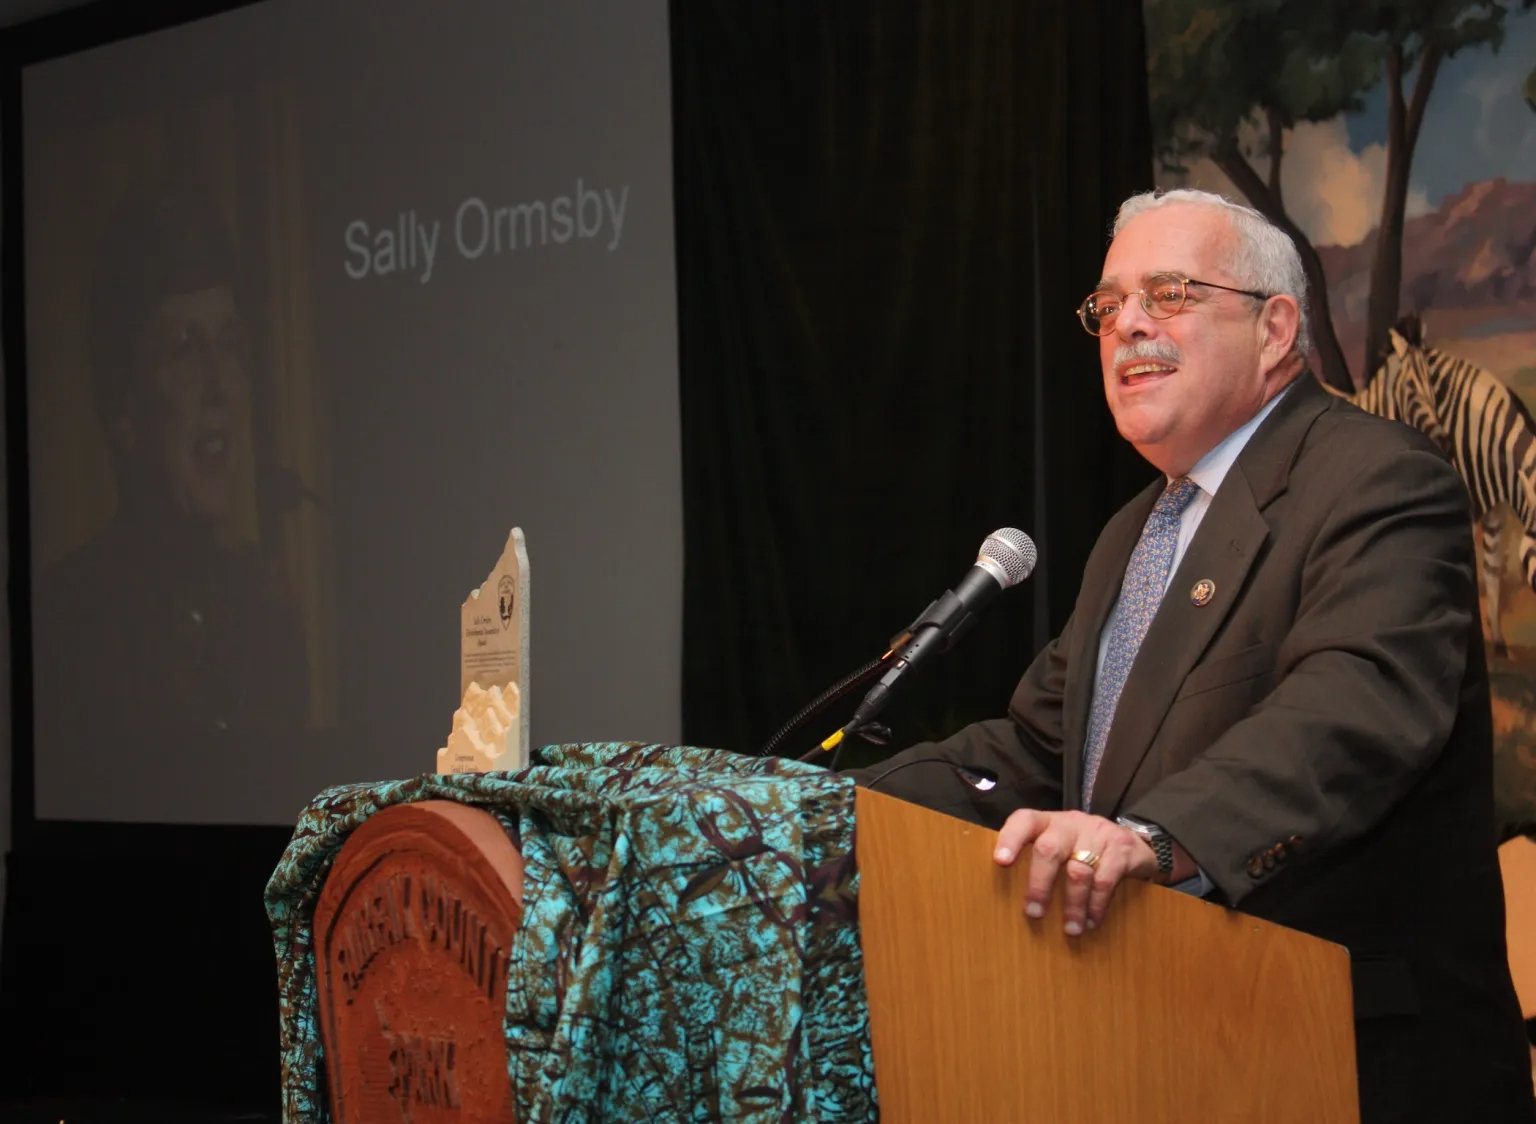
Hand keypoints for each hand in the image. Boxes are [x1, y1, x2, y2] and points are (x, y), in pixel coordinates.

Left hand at [992, 810, 1157, 936]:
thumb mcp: (1059, 846)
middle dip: (1039, 884)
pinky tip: (1092, 921)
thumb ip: (1036, 860)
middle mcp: (1070, 822)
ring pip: (1078, 871)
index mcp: (1048, 822)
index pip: (1024, 821)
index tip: (1000, 861)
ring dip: (1072, 905)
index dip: (1010, 839)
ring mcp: (1097, 832)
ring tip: (1071, 929)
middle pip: (1049, 849)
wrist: (1132, 843)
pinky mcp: (1121, 847)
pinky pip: (1104, 880)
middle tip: (1034, 913)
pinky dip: (1096, 905)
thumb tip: (1006, 898)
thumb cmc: (1082, 850)